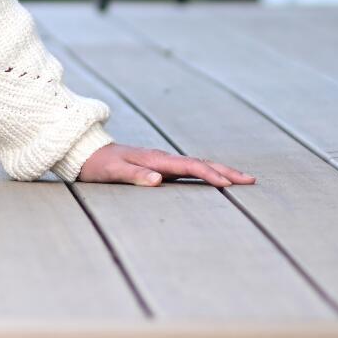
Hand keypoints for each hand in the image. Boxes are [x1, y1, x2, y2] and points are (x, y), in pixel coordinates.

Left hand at [77, 142, 254, 188]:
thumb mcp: (113, 172)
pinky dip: (206, 173)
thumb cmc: (99, 165)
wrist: (86, 153)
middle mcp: (163, 158)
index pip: (190, 166)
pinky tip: (214, 180)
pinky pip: (189, 169)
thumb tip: (159, 179)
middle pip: (200, 163)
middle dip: (226, 171)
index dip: (210, 175)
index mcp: (156, 159)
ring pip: (197, 165)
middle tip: (251, 181)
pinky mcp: (160, 166)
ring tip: (242, 180)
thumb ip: (134, 176)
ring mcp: (162, 161)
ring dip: (220, 171)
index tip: (229, 185)